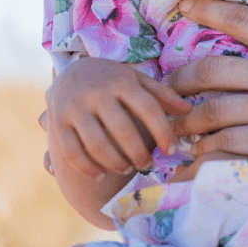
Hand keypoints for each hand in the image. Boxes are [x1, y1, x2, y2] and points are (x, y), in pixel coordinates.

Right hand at [47, 56, 188, 178]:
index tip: (171, 150)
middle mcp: (97, 93)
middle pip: (123, 130)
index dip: (162, 131)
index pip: (148, 107)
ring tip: (128, 168)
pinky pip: (72, 152)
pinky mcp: (59, 123)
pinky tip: (101, 175)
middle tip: (148, 164)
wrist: (71, 71)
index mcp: (122, 81)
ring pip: (97, 144)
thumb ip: (162, 94)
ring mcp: (75, 108)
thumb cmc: (113, 80)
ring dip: (116, 162)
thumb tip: (188, 111)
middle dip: (139, 153)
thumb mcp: (137, 80)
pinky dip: (87, 168)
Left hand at [164, 0, 247, 171]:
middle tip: (166, 83)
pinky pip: (232, 146)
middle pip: (213, 70)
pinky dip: (208, 149)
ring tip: (171, 122)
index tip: (183, 7)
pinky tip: (196, 153)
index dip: (207, 10)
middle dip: (181, 77)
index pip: (241, 19)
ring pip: (214, 112)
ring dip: (187, 118)